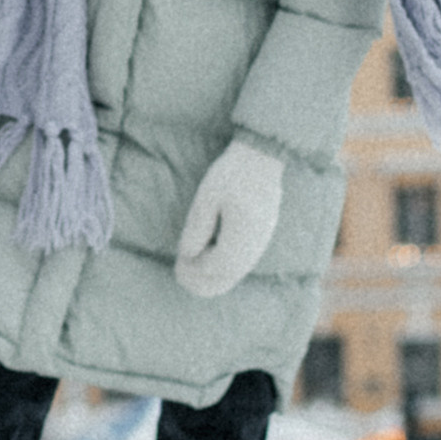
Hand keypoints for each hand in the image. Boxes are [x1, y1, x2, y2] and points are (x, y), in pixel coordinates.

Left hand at [173, 141, 284, 299]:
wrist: (262, 158)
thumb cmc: (232, 173)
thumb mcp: (208, 196)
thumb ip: (197, 226)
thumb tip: (187, 254)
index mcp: (242, 234)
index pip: (216, 266)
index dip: (195, 270)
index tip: (178, 264)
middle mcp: (256, 245)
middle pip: (228, 276)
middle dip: (202, 281)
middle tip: (180, 275)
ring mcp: (261, 242)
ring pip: (236, 273)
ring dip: (213, 277)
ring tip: (190, 272)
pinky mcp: (262, 237)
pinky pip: (243, 264)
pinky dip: (224, 269)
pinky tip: (209, 262)